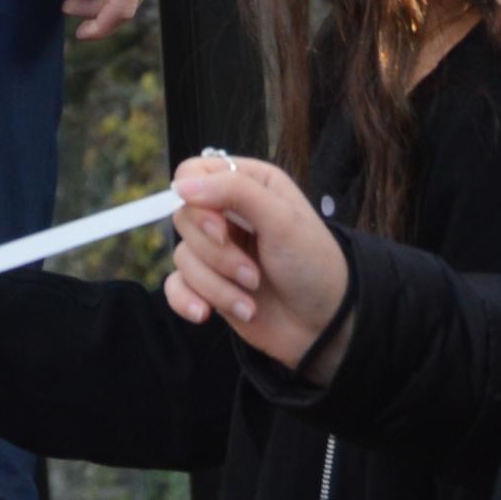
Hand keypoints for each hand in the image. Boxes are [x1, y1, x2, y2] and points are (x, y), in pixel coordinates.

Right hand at [163, 153, 352, 373]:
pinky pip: (174, 286)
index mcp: (249, 184)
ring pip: (182, 257)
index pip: (194, 172)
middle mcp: (228, 214)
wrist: (325, 327)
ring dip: (217, 286)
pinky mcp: (208, 285)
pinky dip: (187, 300)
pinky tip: (206, 314)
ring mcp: (216, 251)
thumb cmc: (314, 266)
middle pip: (184, 218)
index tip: (221, 229)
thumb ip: (235, 192)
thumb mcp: (283, 220)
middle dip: (217, 255)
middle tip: (253, 274)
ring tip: (251, 299)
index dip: (197, 200)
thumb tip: (182, 186)